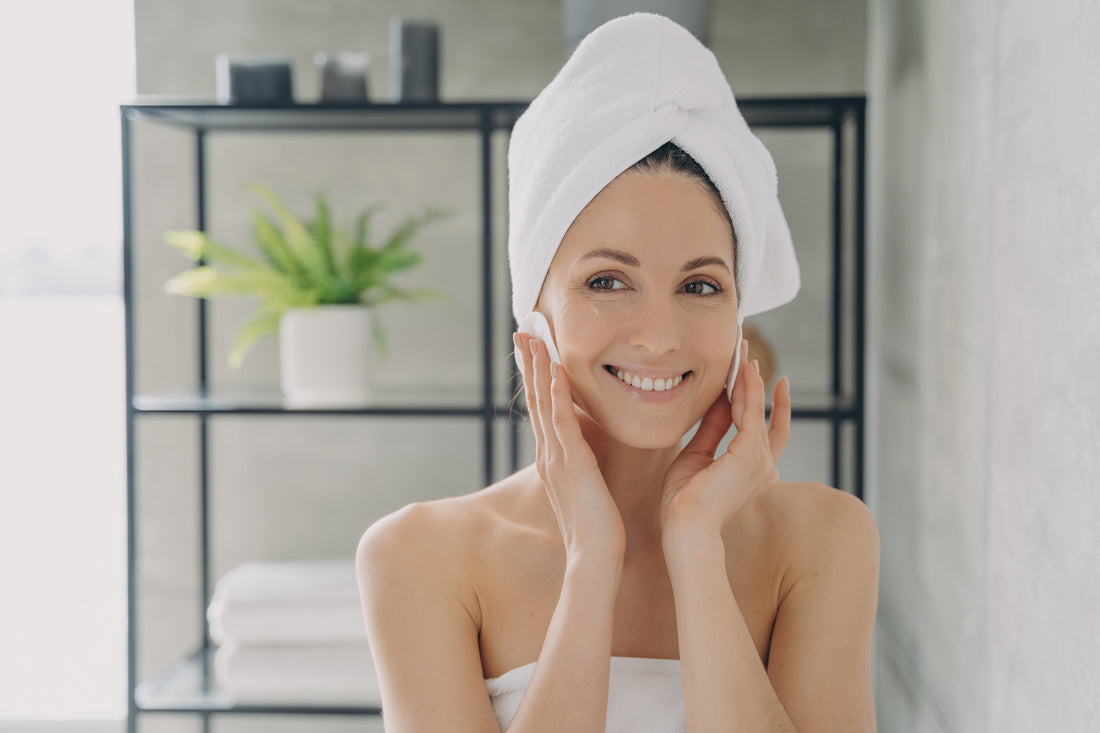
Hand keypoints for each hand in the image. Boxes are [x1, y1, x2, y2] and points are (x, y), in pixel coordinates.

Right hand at [514, 332, 625, 561]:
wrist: (594, 559)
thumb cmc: (597, 531)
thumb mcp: (587, 492)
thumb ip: (584, 471)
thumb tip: (589, 459)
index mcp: (553, 460)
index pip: (542, 411)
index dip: (536, 379)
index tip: (533, 352)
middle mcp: (548, 455)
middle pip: (535, 400)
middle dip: (529, 365)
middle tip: (522, 333)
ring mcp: (557, 458)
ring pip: (543, 404)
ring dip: (538, 369)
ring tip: (534, 339)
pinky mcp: (572, 463)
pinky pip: (562, 422)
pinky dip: (557, 394)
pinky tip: (556, 370)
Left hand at [658, 338, 790, 537]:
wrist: (684, 527)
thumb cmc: (684, 502)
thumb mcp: (697, 456)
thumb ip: (712, 429)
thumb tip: (719, 401)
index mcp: (753, 472)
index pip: (768, 431)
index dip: (770, 404)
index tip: (767, 378)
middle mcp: (764, 467)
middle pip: (765, 415)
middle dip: (756, 383)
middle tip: (748, 354)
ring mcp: (761, 461)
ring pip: (756, 409)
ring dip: (749, 378)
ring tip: (742, 351)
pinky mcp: (750, 454)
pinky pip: (752, 412)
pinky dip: (749, 389)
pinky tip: (744, 369)